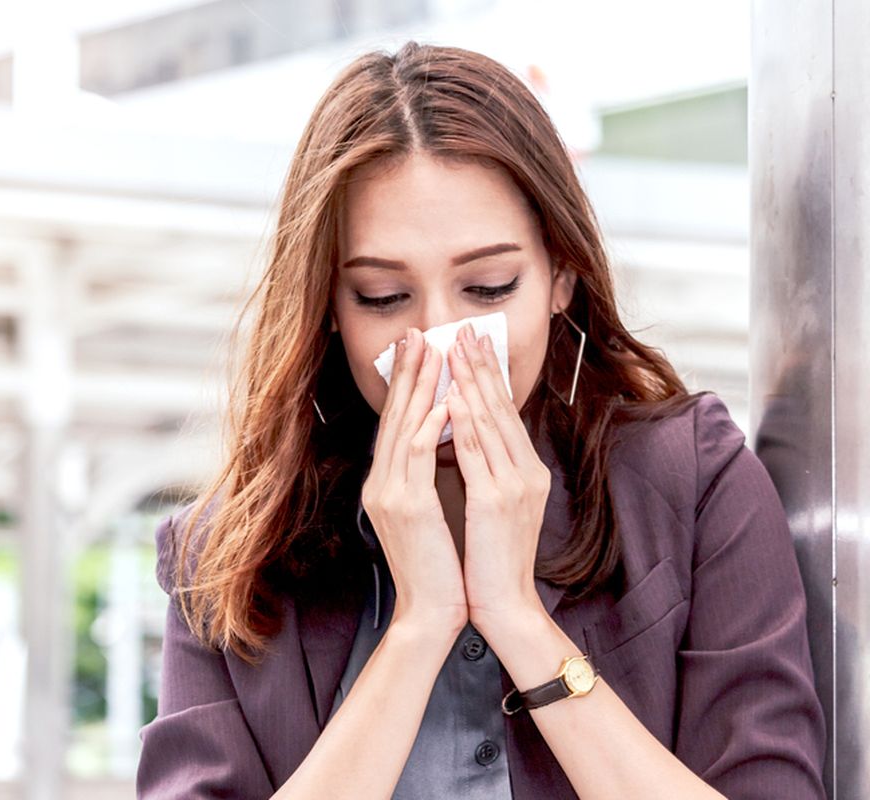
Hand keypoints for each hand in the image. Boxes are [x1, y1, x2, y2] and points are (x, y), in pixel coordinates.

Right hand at [362, 326, 468, 635]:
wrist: (430, 612)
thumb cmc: (439, 567)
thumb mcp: (429, 513)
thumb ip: (428, 477)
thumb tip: (446, 440)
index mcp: (386, 484)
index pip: (396, 424)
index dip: (406, 385)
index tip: (418, 350)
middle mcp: (381, 484)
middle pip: (394, 417)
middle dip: (408, 373)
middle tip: (419, 334)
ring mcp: (390, 495)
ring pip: (404, 428)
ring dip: (419, 388)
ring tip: (432, 353)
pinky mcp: (407, 508)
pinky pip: (417, 457)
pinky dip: (430, 427)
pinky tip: (442, 403)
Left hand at [445, 325, 551, 630]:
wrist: (502, 605)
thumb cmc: (490, 559)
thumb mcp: (491, 505)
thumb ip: (483, 469)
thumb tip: (461, 431)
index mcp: (526, 471)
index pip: (504, 413)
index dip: (488, 375)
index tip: (472, 342)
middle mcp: (526, 472)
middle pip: (501, 408)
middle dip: (481, 366)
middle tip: (465, 329)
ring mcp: (514, 486)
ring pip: (489, 422)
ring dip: (471, 382)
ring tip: (455, 350)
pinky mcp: (496, 502)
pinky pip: (476, 454)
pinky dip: (463, 423)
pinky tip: (451, 399)